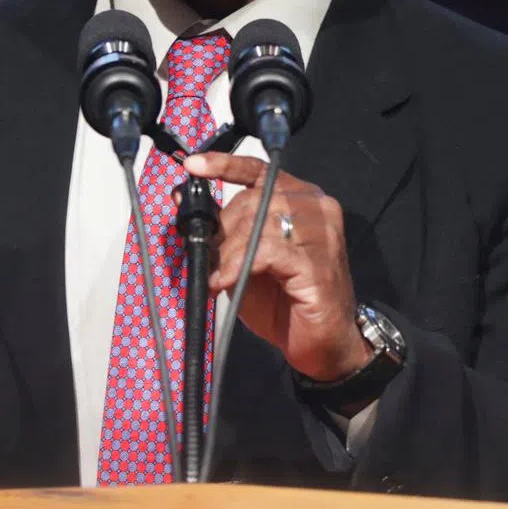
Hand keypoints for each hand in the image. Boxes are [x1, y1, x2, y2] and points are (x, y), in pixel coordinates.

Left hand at [184, 152, 372, 382]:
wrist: (322, 344)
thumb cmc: (285, 300)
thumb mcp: (245, 259)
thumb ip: (224, 231)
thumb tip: (185, 202)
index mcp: (300, 198)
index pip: (260, 169)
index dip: (224, 164)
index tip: (194, 167)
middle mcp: (315, 207)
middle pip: (253, 198)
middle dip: (221, 230)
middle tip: (207, 258)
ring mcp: (322, 232)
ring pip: (258, 223)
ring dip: (228, 252)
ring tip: (216, 275)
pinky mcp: (319, 261)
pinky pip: (268, 251)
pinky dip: (239, 265)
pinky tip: (226, 281)